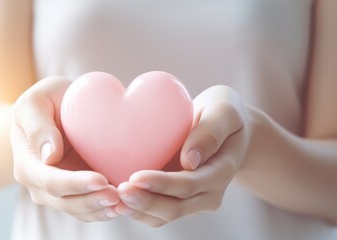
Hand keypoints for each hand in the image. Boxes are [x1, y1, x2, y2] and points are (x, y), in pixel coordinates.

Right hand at [11, 77, 119, 221]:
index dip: (75, 184)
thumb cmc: (45, 102)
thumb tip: (49, 156)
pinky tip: (126, 206)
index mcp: (27, 164)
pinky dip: (107, 210)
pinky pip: (91, 209)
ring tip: (126, 204)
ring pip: (80, 210)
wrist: (56, 110)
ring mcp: (60, 193)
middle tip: (118, 196)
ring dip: (102, 210)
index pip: (50, 181)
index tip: (100, 180)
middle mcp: (40, 185)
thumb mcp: (35, 102)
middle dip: (92, 201)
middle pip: (66, 202)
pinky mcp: (78, 193)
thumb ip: (37, 126)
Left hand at [115, 85, 250, 226]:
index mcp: (221, 171)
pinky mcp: (178, 199)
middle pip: (176, 208)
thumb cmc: (222, 113)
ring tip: (112, 199)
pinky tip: (116, 199)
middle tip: (118, 190)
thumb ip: (210, 132)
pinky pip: (156, 213)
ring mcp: (193, 200)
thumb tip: (190, 162)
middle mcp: (209, 193)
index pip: (191, 185)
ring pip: (164, 216)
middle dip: (146, 202)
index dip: (163, 184)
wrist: (224, 129)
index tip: (136, 177)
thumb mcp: (224, 111)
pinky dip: (137, 209)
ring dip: (138, 210)